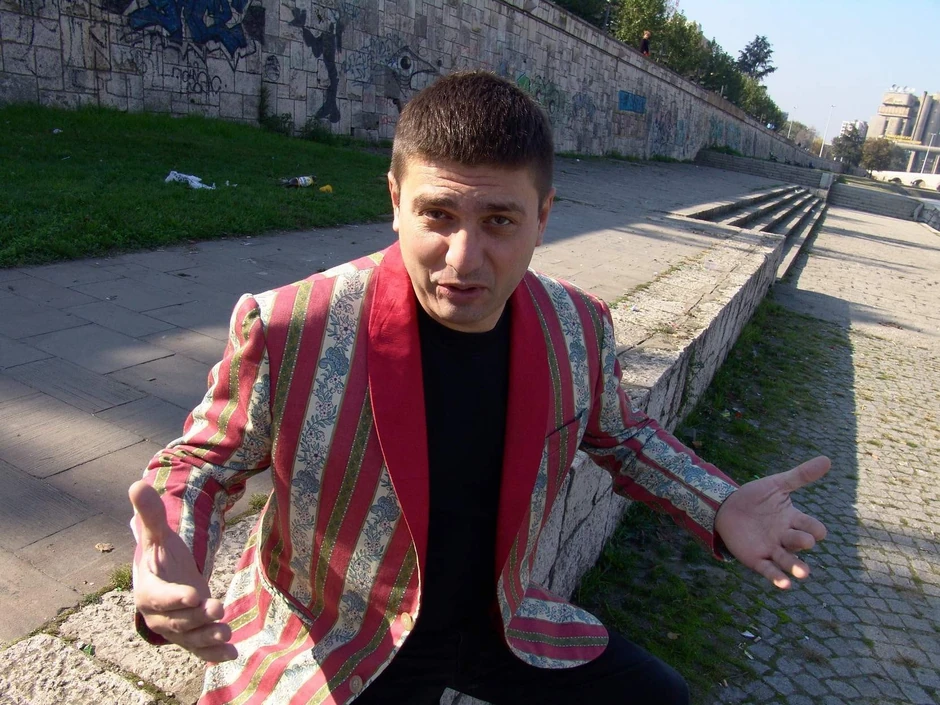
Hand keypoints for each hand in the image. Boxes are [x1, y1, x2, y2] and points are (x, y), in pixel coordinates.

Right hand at [129, 481, 236, 661]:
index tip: (193, 594)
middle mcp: (159, 616)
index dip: (174, 597)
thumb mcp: (159, 536)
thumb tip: (137, 483)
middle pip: (177, 621)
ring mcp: (174, 630)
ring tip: (227, 634)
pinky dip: (213, 655)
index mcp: (148, 591)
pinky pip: (199, 649)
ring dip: (208, 637)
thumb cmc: (163, 557)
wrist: (167, 580)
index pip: (160, 597)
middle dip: (197, 617)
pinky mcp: (189, 638)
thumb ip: (151, 515)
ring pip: (190, 637)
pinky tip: (230, 654)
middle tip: (218, 609)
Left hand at [714, 456, 829, 588]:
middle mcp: (785, 537)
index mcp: (793, 519)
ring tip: (804, 573)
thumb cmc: (755, 497)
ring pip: (788, 561)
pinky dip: (777, 578)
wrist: (725, 507)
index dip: (815, 529)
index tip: (816, 531)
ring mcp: (772, 549)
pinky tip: (784, 584)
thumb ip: (801, 475)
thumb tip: (827, 459)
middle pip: (800, 543)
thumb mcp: (777, 484)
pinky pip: (769, 571)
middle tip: (805, 542)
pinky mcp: (756, 559)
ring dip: (796, 568)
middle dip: (803, 542)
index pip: (811, 527)